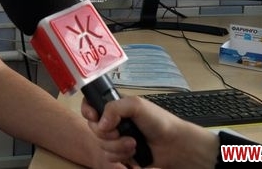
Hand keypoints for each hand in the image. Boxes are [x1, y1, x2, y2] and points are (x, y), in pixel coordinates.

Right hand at [81, 96, 219, 168]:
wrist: (174, 145)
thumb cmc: (159, 121)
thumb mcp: (137, 105)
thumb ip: (114, 108)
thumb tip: (100, 123)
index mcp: (115, 107)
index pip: (91, 104)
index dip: (88, 110)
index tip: (93, 116)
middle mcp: (113, 122)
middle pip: (93, 128)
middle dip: (107, 133)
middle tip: (120, 132)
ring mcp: (116, 138)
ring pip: (101, 145)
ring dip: (117, 146)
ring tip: (134, 144)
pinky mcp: (121, 154)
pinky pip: (109, 157)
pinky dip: (121, 156)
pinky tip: (134, 153)